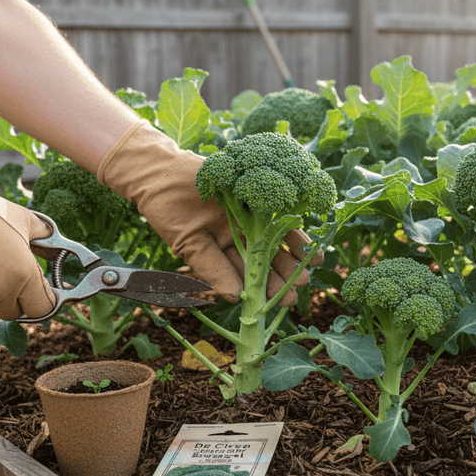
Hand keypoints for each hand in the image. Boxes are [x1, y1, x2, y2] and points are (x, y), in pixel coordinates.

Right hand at [0, 183, 54, 318]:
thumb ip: (49, 243)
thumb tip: (60, 254)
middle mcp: (1, 290)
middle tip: (16, 278)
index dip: (45, 300)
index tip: (43, 291)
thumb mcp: (27, 222)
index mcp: (24, 274)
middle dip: (18, 300)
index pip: (43, 309)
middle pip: (16, 312)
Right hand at [97, 122, 321, 305]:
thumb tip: (234, 297)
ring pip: (277, 236)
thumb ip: (211, 268)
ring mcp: (249, 215)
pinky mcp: (255, 192)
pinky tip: (305, 230)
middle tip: (301, 286)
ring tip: (313, 263)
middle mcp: (241, 237)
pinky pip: (277, 207)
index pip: (249, 275)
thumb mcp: (189, 243)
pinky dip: (291, 220)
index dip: (267, 289)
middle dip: (285, 273)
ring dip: (295, 250)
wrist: (161, 173)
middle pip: (268, 259)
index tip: (283, 302)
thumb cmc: (169, 212)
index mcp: (225, 252)